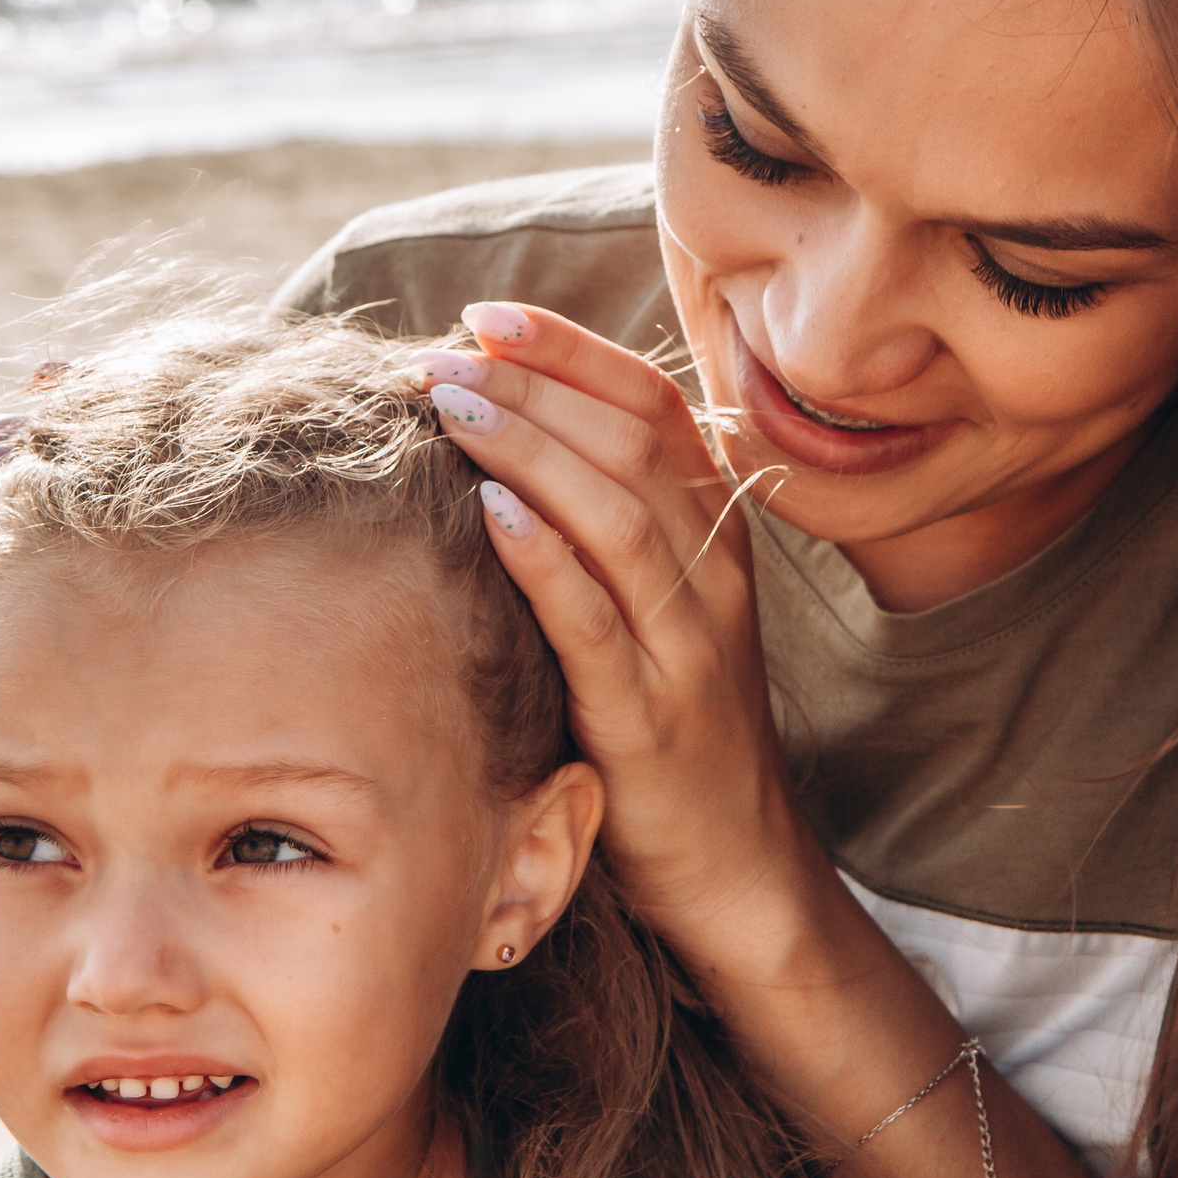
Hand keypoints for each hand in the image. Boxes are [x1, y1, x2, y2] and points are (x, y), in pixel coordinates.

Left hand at [415, 302, 829, 947]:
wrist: (737, 863)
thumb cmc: (671, 722)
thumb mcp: (656, 608)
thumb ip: (609, 523)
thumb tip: (507, 431)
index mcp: (715, 534)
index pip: (652, 405)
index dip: (571, 351)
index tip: (487, 315)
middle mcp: (712, 575)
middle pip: (628, 443)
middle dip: (530, 386)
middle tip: (440, 358)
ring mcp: (689, 645)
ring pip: (616, 515)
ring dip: (527, 449)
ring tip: (449, 409)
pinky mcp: (651, 718)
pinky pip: (598, 622)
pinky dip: (544, 558)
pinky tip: (489, 513)